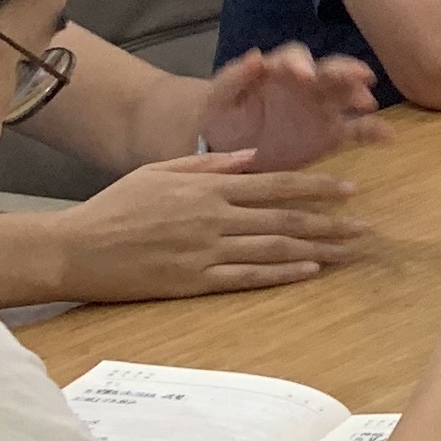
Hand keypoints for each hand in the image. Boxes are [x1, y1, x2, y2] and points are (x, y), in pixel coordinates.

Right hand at [41, 151, 368, 301]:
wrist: (75, 248)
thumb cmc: (115, 206)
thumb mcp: (160, 170)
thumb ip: (209, 164)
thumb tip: (250, 158)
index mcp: (208, 188)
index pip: (276, 185)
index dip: (317, 187)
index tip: (350, 189)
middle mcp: (214, 218)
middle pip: (285, 220)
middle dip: (330, 223)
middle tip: (366, 228)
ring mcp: (206, 252)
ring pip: (274, 250)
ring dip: (317, 250)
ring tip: (349, 252)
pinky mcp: (194, 282)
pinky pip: (247, 278)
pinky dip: (281, 275)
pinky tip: (308, 272)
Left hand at [193, 43, 389, 174]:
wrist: (229, 149)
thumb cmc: (223, 116)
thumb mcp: (220, 98)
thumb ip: (234, 78)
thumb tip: (255, 56)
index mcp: (280, 71)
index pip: (295, 57)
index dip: (301, 63)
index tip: (304, 75)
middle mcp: (308, 85)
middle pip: (331, 70)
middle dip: (345, 71)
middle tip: (360, 75)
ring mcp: (322, 109)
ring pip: (348, 95)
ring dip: (360, 94)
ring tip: (368, 104)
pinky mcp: (331, 135)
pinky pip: (357, 131)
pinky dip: (375, 131)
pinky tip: (390, 136)